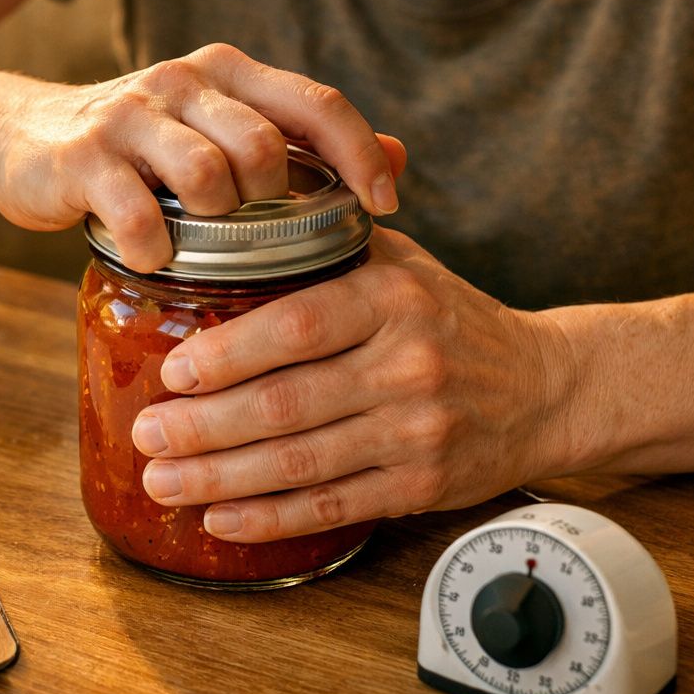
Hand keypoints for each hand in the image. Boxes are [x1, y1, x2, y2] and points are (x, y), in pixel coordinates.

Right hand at [0, 44, 406, 271]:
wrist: (18, 135)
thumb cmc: (138, 147)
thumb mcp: (220, 128)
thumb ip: (302, 139)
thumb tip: (401, 156)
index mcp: (227, 72)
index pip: (317, 101)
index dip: (361, 154)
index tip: (384, 206)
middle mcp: (182, 81)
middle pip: (265, 145)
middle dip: (273, 202)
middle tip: (257, 232)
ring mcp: (129, 116)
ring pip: (207, 176)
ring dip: (216, 226)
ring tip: (200, 241)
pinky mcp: (82, 158)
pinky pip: (139, 216)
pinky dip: (155, 250)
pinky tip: (153, 257)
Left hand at [129, 228, 579, 541]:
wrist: (547, 387)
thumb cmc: (449, 316)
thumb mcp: (402, 258)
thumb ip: (330, 229)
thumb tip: (253, 175)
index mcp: (394, 298)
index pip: (300, 326)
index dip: (230, 353)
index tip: (173, 370)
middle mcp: (408, 365)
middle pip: (288, 403)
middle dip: (205, 426)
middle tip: (146, 432)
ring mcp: (417, 432)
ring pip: (302, 464)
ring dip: (221, 478)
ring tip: (162, 479)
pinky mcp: (422, 486)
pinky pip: (332, 507)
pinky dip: (270, 518)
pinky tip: (220, 518)